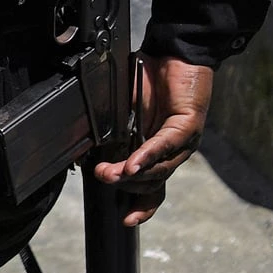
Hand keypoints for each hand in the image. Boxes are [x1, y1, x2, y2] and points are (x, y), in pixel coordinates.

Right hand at [91, 53, 212, 226]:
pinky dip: (147, 155)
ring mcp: (183, 142)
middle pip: (153, 183)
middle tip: (101, 176)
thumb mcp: (124, 109)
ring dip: (134, 173)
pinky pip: (165, 146)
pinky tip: (132, 162)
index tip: (125, 221)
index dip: (142, 206)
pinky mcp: (188, 126)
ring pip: (159, 169)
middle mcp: (173, 152)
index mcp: (156, 151)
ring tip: (112, 173)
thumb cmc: (149, 78)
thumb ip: (110, 131)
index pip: (153, 188)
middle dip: (125, 186)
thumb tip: (84, 150)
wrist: (173, 51)